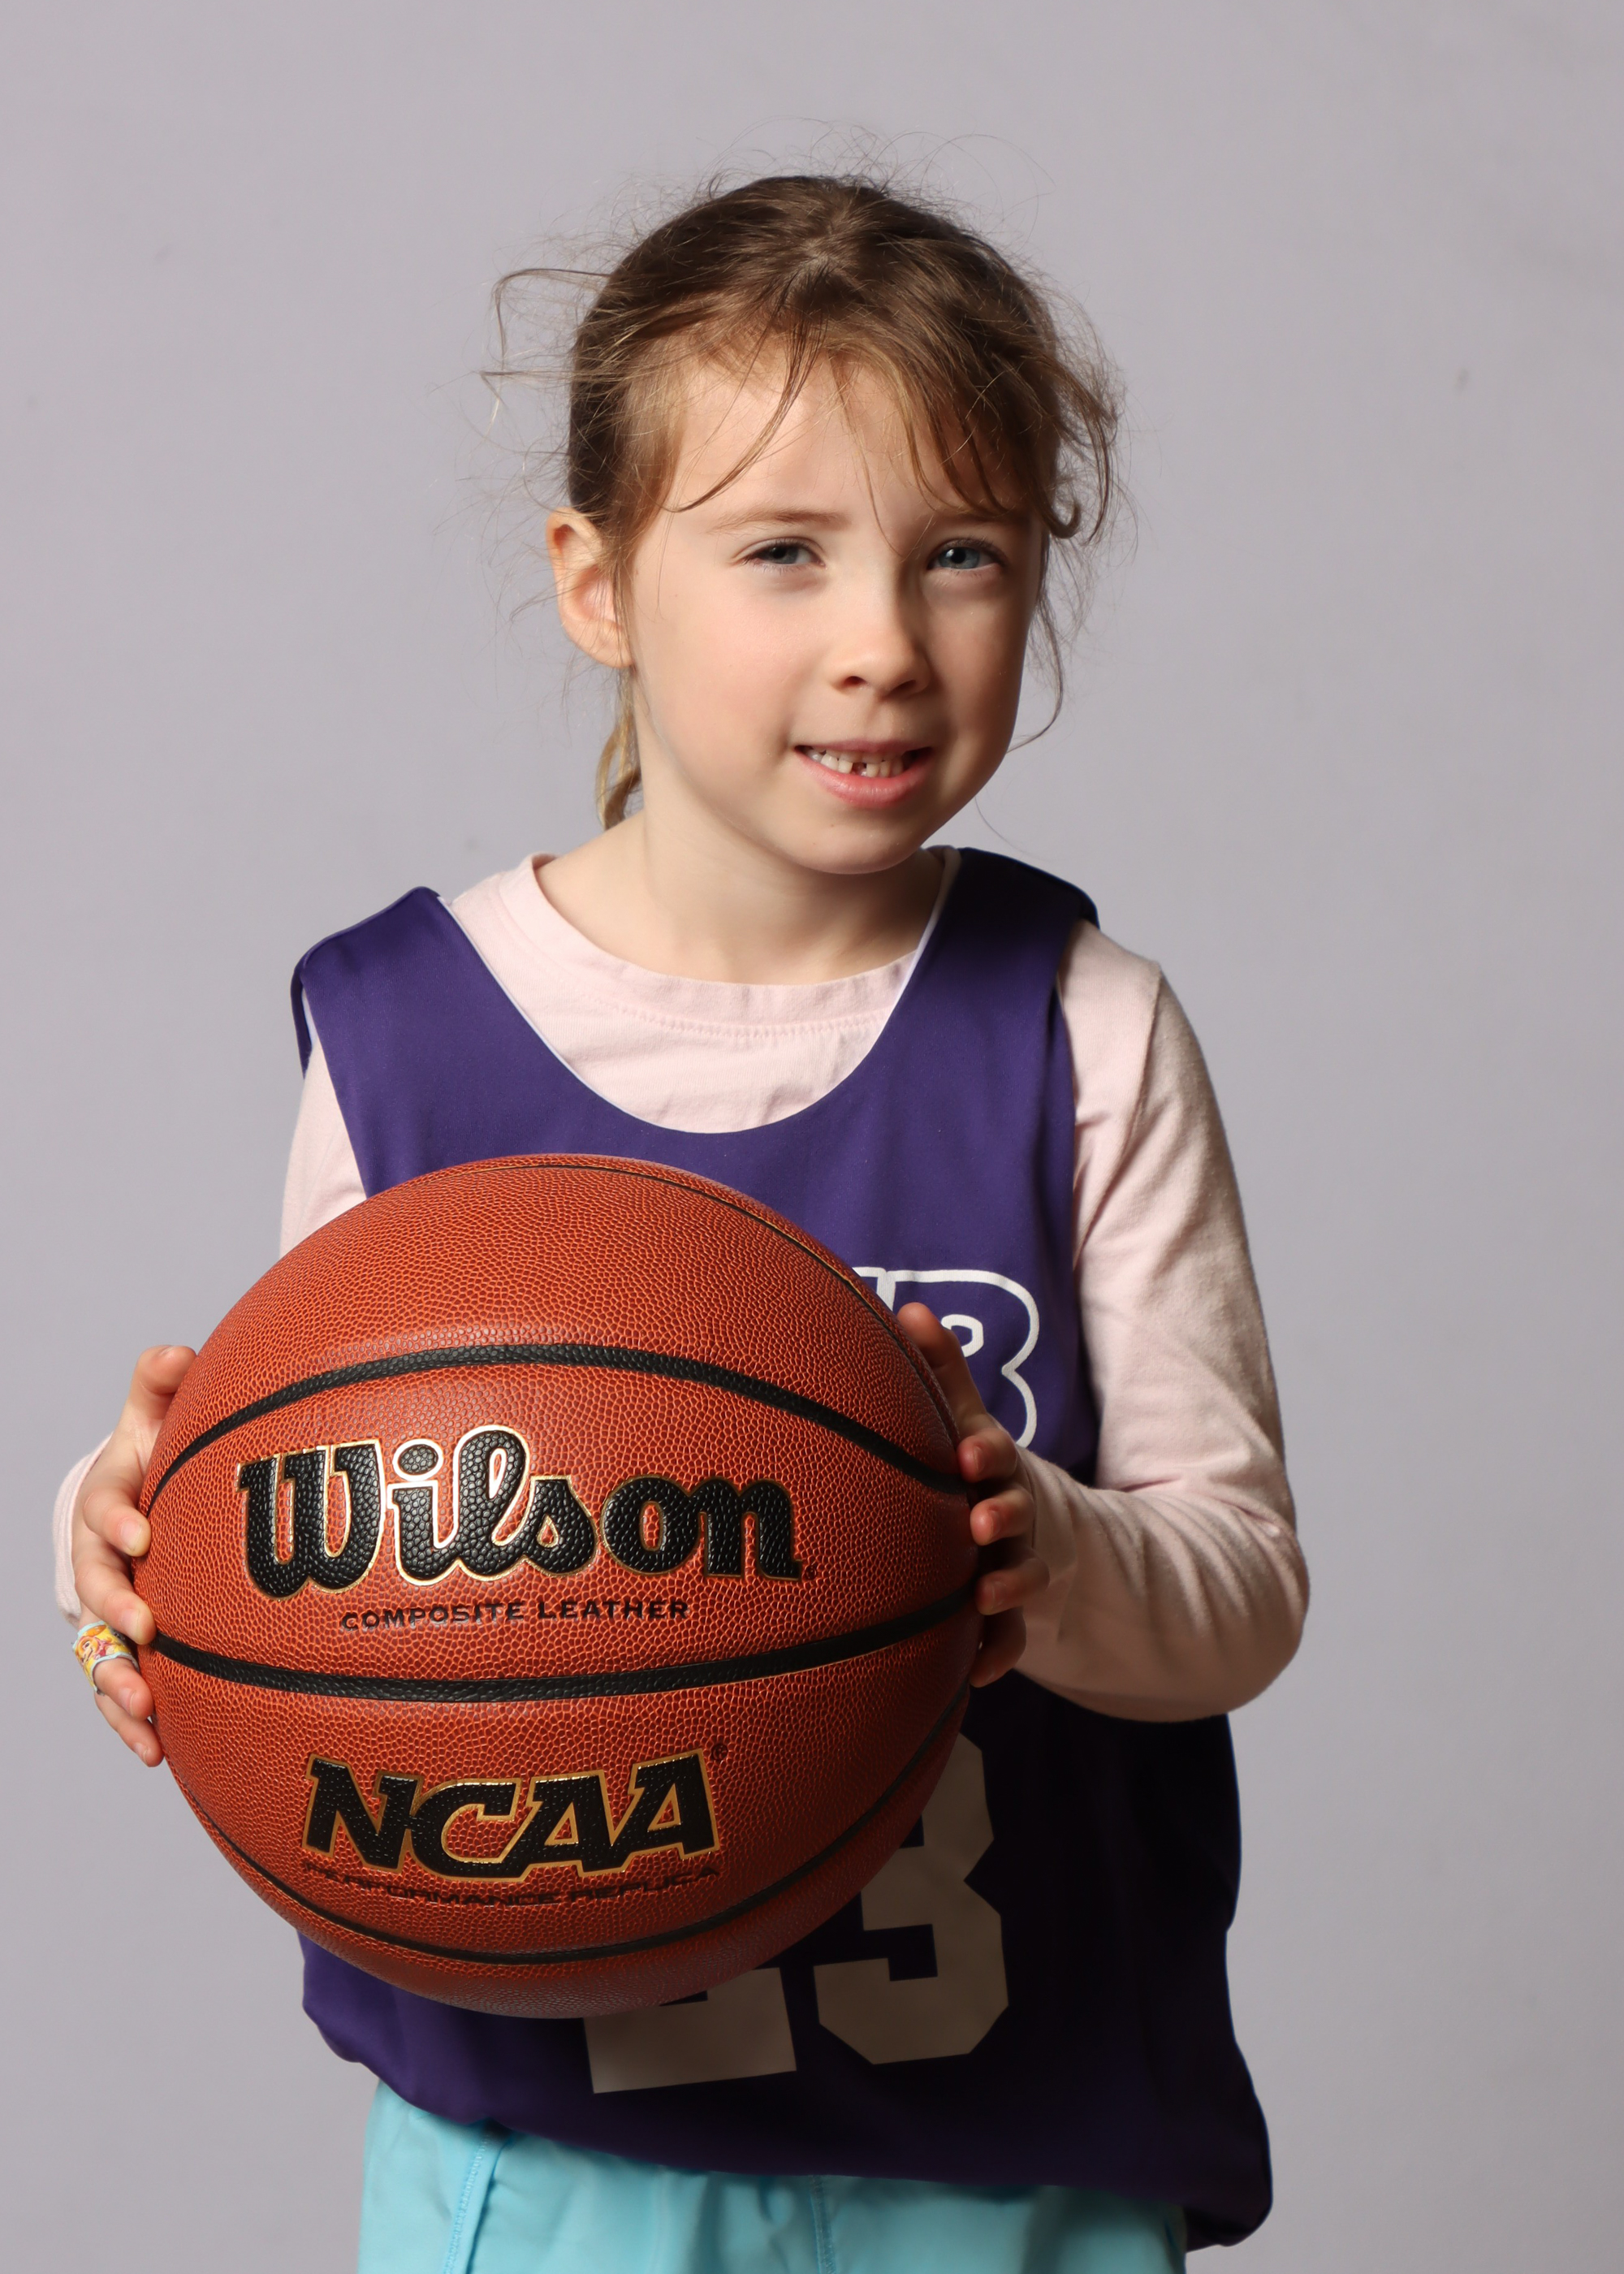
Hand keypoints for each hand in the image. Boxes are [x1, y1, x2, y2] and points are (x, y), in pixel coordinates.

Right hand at [72, 1345, 194, 1765]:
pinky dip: (129, 1718)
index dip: (117, 1520)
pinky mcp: (122, 1647)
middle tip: (143, 1627)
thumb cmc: (157, 1460)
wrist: (139, 1511)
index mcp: (107, 1502)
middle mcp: (97, 1560)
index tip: (143, 1535)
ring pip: (98, 1648)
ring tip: (143, 1708)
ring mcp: (105, 1609)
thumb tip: (173, 1351)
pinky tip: (156, 1750)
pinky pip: (117, 1688)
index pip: (103, 1508)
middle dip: (113, 1608)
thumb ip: (160, 1386)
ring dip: (116, 1680)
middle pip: (92, 1587)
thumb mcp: (156, 1419)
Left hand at [895, 1304, 1048, 1686]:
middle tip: (978, 1522)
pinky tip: (973, 1673)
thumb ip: (940, 1371)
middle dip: (1003, 1516)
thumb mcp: (961, 1419)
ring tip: (981, 1598)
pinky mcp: (1011, 1615)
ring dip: (1007, 1585)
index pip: (996, 1454)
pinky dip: (998, 1654)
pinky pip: (1011, 1639)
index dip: (986, 1455)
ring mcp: (1015, 1565)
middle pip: (1015, 1513)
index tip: (968, 1457)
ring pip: (1020, 1576)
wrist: (1013, 1532)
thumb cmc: (967, 1468)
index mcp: (993, 1467)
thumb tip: (909, 1307)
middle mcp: (1009, 1514)